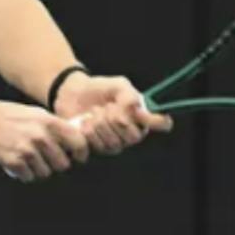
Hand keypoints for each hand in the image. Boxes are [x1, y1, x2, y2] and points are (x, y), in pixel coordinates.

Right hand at [0, 99, 90, 183]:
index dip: (80, 152)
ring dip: (38, 169)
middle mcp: (40, 136)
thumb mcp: (34, 113)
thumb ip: (54, 125)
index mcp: (48, 122)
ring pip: (46, 173)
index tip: (77, 157)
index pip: (79, 142)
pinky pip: (28, 177)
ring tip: (27, 157)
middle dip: (55, 163)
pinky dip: (23, 173)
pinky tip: (17, 162)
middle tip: (44, 157)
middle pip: (63, 164)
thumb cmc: (6, 116)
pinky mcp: (14, 162)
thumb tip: (75, 137)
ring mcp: (27, 150)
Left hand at [52, 73, 172, 154]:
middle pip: (133, 138)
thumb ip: (129, 95)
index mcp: (141, 118)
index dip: (155, 121)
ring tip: (93, 112)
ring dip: (100, 125)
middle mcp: (129, 134)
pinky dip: (87, 133)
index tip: (140, 112)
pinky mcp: (92, 149)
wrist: (73, 92)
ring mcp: (111, 144)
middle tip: (107, 107)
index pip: (160, 124)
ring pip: (113, 145)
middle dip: (118, 121)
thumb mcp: (118, 85)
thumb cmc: (101, 89)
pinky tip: (83, 122)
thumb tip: (134, 109)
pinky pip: (95, 149)